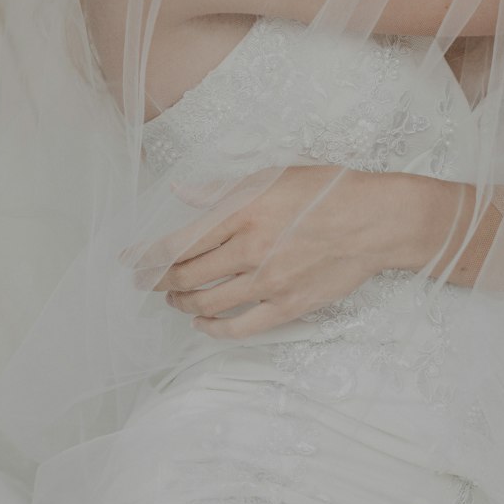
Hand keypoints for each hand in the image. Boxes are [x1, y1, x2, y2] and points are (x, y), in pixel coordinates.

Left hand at [125, 164, 419, 339]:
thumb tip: (181, 192)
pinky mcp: (287, 306)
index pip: (180, 241)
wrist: (373, 220)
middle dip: (160, 280)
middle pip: (188, 274)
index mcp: (243, 211)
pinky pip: (240, 327)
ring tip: (174, 297)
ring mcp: (269, 282)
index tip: (130, 260)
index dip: (148, 254)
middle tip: (149, 281)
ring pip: (208, 302)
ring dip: (183, 302)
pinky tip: (204, 322)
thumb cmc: (324, 189)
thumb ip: (221, 188)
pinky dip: (215, 328)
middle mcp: (251, 249)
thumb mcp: (270, 175)